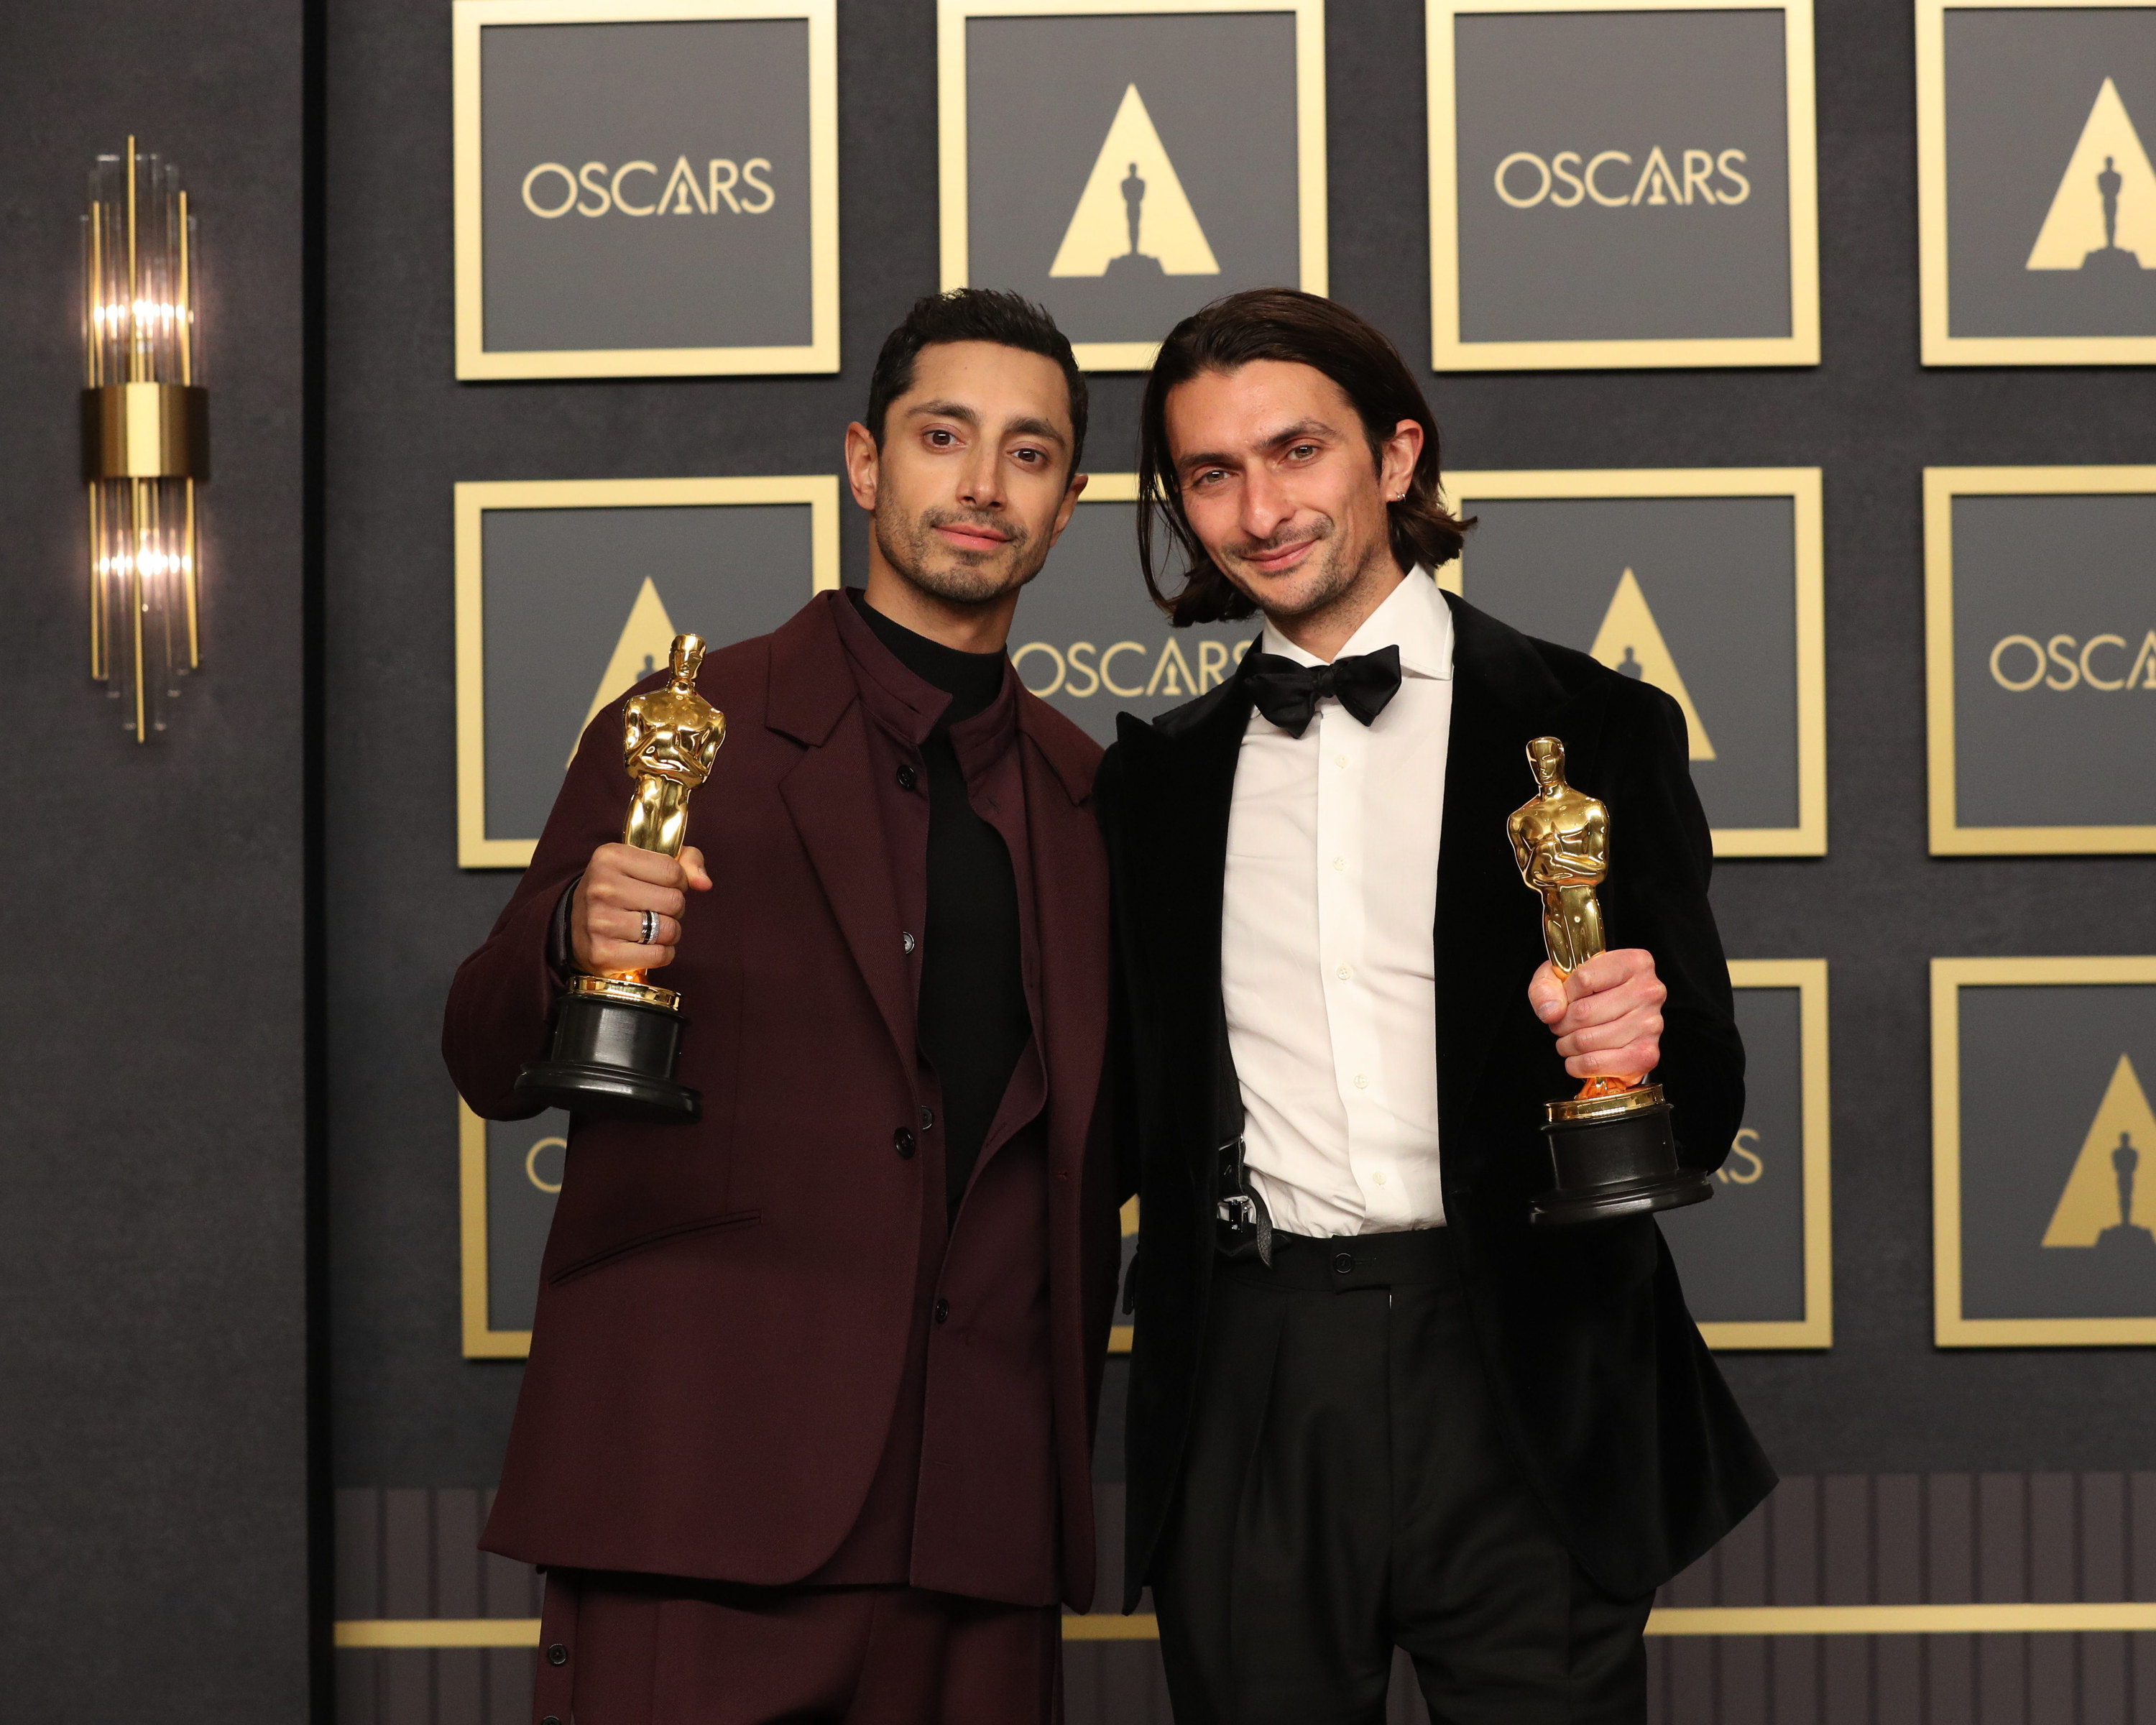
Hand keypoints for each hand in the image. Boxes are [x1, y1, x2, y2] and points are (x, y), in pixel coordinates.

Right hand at [572, 843, 712, 973]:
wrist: (576, 925)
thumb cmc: (620, 889)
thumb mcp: (645, 862)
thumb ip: (684, 861)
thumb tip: (705, 883)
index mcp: (610, 857)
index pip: (673, 871)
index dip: (679, 881)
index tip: (664, 886)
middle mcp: (601, 888)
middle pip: (674, 901)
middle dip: (675, 908)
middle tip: (656, 909)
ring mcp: (599, 922)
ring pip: (669, 929)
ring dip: (669, 932)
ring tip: (651, 927)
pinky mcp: (603, 953)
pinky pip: (660, 955)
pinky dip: (662, 953)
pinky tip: (646, 946)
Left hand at [1527, 948, 1664, 1082]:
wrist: (1614, 1020)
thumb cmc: (1590, 994)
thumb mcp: (1560, 977)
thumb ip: (1546, 987)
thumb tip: (1552, 1011)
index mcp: (1634, 963)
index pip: (1584, 979)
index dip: (1564, 994)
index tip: (1565, 998)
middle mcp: (1649, 992)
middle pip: (1583, 1012)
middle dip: (1561, 1023)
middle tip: (1563, 1024)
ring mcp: (1651, 1024)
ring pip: (1586, 1040)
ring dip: (1567, 1044)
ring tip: (1571, 1039)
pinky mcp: (1646, 1055)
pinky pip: (1595, 1064)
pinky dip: (1577, 1064)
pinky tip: (1579, 1056)